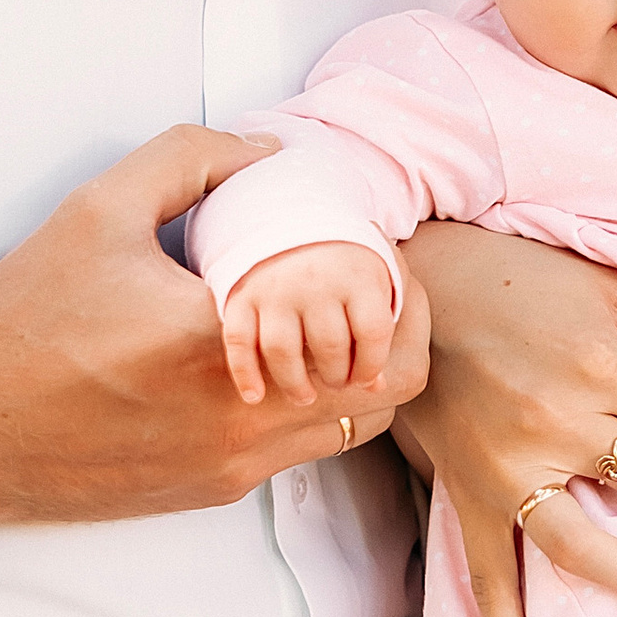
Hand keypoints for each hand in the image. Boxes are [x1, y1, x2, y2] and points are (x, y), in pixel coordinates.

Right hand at [0, 129, 425, 524]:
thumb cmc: (29, 320)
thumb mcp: (98, 209)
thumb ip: (190, 160)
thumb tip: (269, 155)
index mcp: (227, 338)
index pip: (374, 320)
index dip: (399, 282)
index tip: (381, 249)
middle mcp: (246, 414)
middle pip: (390, 385)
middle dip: (400, 331)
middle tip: (377, 289)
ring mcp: (235, 463)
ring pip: (352, 426)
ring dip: (358, 374)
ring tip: (328, 324)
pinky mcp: (215, 490)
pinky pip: (297, 450)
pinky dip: (308, 406)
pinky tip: (269, 362)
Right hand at [219, 242, 398, 406]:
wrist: (291, 219)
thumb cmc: (342, 264)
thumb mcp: (372, 283)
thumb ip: (377, 329)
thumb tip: (375, 387)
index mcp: (358, 275)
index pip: (372, 332)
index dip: (371, 366)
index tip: (365, 378)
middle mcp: (316, 281)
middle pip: (329, 346)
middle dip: (336, 376)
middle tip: (335, 382)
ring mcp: (276, 288)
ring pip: (282, 351)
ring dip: (294, 384)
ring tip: (304, 396)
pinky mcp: (242, 296)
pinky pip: (239, 342)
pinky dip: (244, 374)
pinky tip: (255, 397)